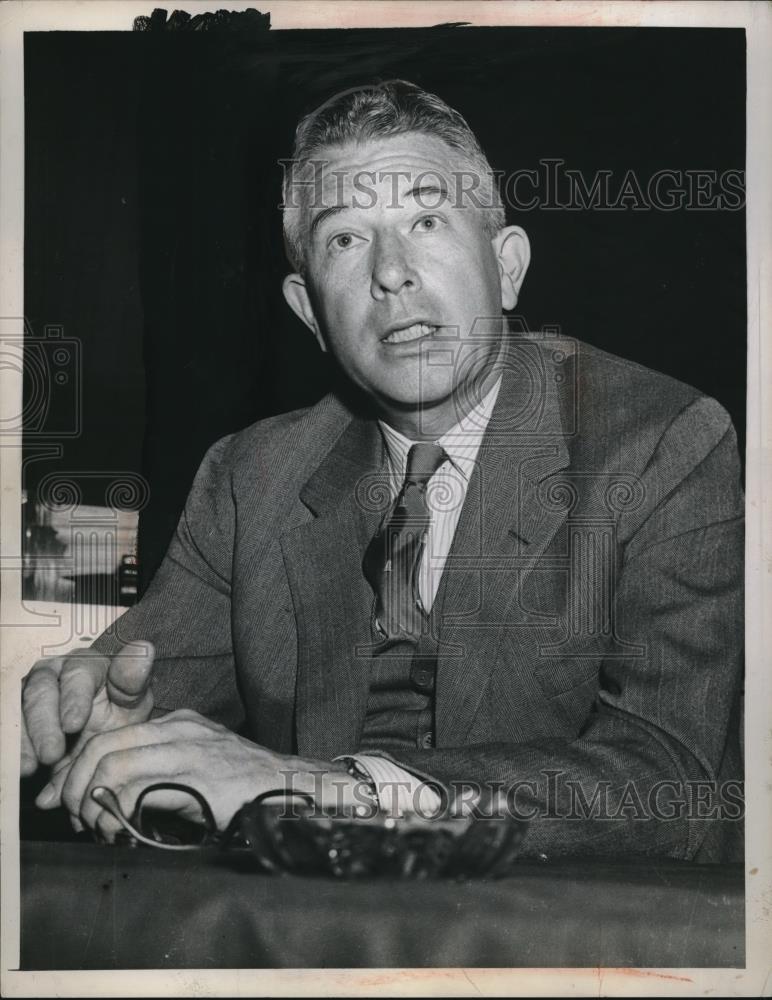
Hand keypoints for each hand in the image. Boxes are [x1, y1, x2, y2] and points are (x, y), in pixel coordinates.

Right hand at [21, 641, 154, 811]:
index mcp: (85, 664)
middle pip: (41, 692)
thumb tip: (144, 649)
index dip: (74, 698)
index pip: (77, 674)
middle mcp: (53, 673)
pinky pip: (10, 731)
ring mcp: (30, 695)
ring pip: (18, 710)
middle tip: (51, 754)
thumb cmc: (119, 714)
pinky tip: (20, 769)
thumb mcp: (133, 700)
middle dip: (43, 725)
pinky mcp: (17, 718)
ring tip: (29, 766)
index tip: (73, 724)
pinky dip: (14, 751)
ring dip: (23, 740)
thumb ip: (134, 678)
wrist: (102, 740)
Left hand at [58, 709, 357, 840]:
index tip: (67, 799)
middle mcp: (179, 729)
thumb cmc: (245, 787)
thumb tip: (110, 798)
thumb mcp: (197, 769)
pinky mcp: (197, 777)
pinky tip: (121, 829)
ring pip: (112, 763)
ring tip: (97, 826)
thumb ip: (159, 774)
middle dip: (75, 784)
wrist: (293, 789)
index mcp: (176, 724)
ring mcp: (188, 749)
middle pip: (102, 745)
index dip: (78, 768)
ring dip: (91, 801)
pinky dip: (116, 812)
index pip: (109, 736)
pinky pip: (138, 788)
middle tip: (76, 817)